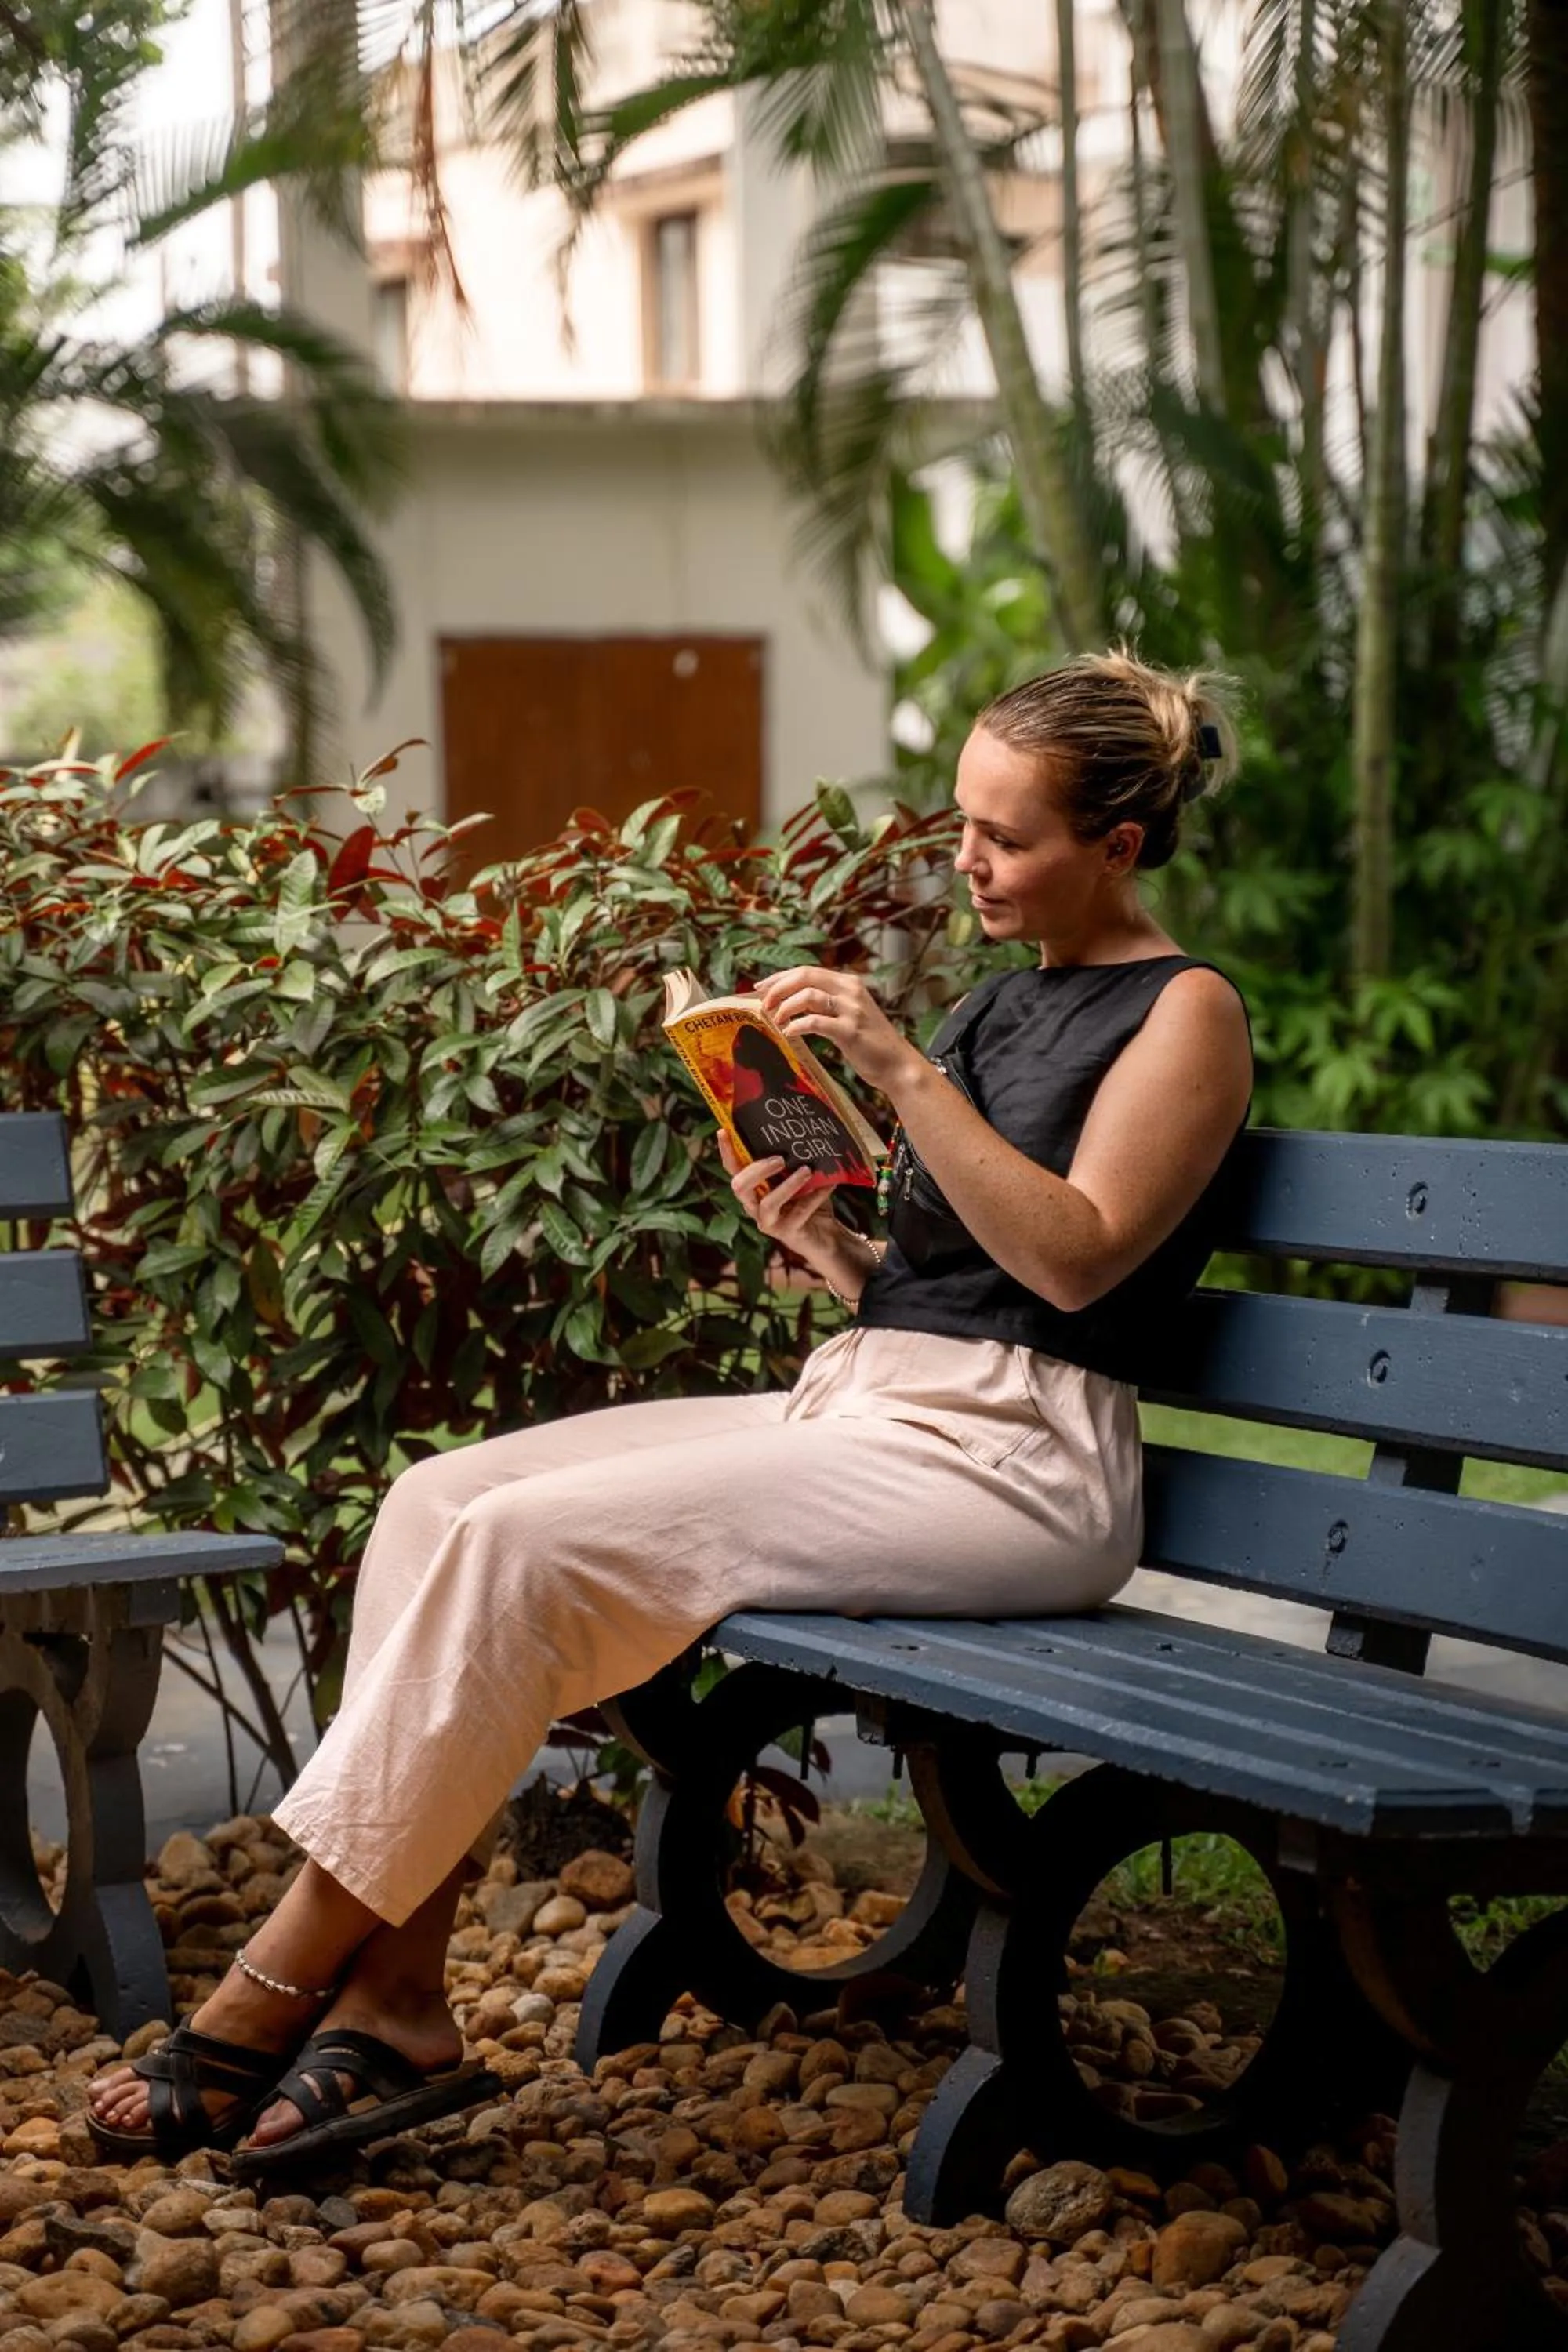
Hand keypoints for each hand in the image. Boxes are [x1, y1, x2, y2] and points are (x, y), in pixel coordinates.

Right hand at [718, 1132, 845, 1264]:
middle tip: (780, 1159)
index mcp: (752, 1189)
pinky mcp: (786, 1232)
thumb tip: (799, 1131)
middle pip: (740, 1187)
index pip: (733, 1169)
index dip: (727, 1151)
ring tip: (806, 1170)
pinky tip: (829, 1184)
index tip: (724, 1131)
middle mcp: (754, 1206)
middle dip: (757, 1169)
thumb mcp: (797, 1178)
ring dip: (788, 1185)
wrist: (824, 1235)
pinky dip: (815, 1196)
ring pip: (768, 1203)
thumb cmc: (807, 1201)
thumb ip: (791, 1162)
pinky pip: (799, 1213)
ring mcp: (768, 1221)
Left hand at [754, 965, 920, 1095]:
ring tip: (775, 1021)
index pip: (807, 971)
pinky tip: (788, 1033)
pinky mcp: (850, 1030)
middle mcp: (851, 990)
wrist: (898, 1065)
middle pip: (805, 976)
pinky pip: (815, 1022)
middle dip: (778, 988)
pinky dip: (796, 1026)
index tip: (760, 988)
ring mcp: (852, 1009)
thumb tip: (790, 1003)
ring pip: (807, 996)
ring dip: (785, 1007)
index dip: (780, 977)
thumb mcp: (848, 1015)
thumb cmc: (870, 1044)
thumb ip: (825, 1005)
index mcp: (849, 983)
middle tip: (763, 1004)